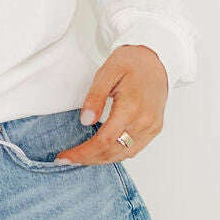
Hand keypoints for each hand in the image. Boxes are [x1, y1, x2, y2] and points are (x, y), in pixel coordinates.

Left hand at [53, 45, 167, 163]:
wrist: (154, 60)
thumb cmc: (131, 63)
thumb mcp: (107, 73)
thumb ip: (95, 97)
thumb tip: (85, 121)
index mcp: (131, 108)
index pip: (103, 141)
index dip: (83, 153)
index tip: (65, 156)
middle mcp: (144, 121)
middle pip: (112, 152)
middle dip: (87, 159)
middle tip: (67, 159)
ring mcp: (151, 127)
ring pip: (123, 154)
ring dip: (100, 159)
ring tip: (81, 157)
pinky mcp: (154, 128)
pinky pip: (134, 149)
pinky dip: (115, 154)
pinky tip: (101, 152)